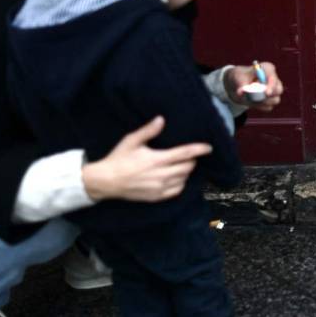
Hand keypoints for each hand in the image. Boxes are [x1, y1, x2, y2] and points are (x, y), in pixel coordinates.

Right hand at [81, 116, 211, 201]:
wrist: (106, 181)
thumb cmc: (119, 159)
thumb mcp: (131, 141)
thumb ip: (148, 131)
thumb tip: (161, 119)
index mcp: (157, 159)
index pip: (185, 154)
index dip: (199, 150)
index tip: (209, 147)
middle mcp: (161, 175)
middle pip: (187, 167)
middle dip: (191, 160)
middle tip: (188, 155)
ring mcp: (160, 187)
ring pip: (184, 179)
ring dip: (186, 172)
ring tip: (182, 165)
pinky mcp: (157, 197)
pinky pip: (177, 190)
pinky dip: (181, 183)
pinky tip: (176, 178)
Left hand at [224, 61, 283, 111]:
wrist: (239, 84)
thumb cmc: (240, 76)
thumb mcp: (238, 77)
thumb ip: (240, 84)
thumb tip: (241, 92)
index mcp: (267, 69)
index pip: (273, 76)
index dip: (272, 85)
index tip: (267, 93)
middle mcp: (273, 80)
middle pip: (279, 90)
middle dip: (269, 96)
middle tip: (257, 98)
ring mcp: (274, 91)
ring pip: (275, 100)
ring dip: (262, 102)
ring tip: (250, 98)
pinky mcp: (271, 100)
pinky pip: (268, 107)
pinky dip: (259, 106)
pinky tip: (252, 101)